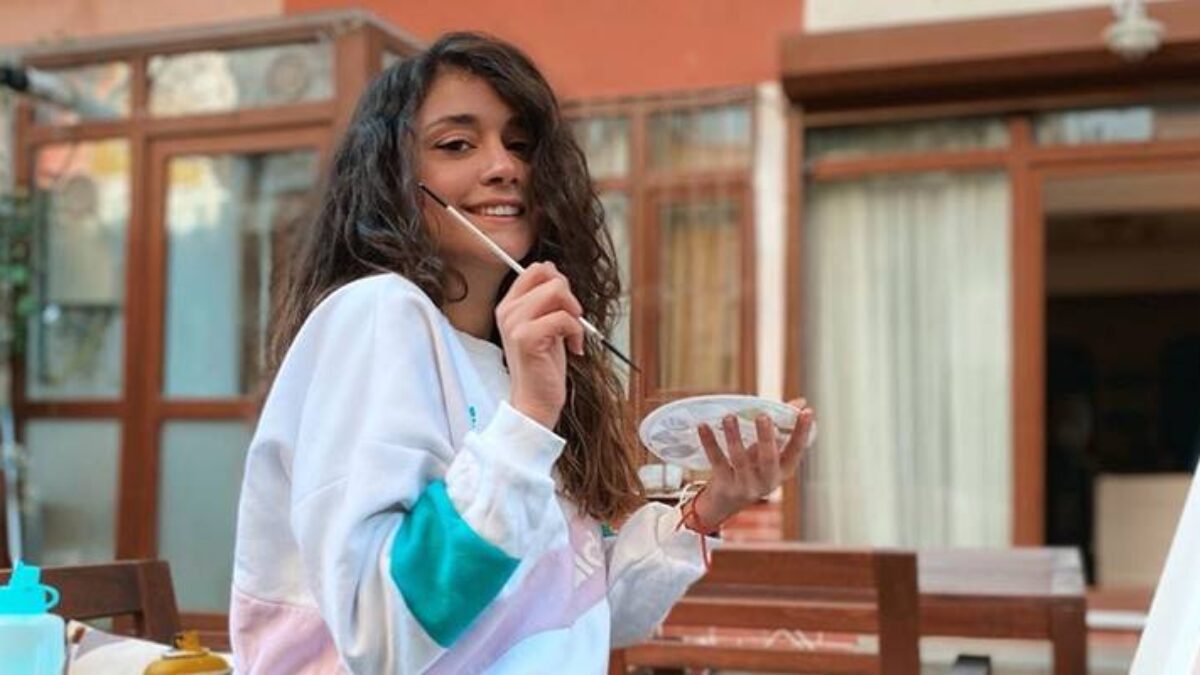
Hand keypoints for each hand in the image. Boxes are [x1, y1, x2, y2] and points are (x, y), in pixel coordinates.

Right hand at [496, 262, 585, 429]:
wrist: (536, 401)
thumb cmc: (543, 366)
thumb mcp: (547, 325)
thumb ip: (547, 299)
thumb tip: (553, 270)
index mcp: (509, 305)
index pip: (535, 269)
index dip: (558, 282)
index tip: (565, 306)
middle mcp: (508, 311)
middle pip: (548, 276)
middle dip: (569, 297)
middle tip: (571, 321)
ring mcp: (514, 323)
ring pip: (557, 291)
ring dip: (574, 314)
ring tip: (572, 335)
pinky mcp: (526, 337)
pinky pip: (564, 318)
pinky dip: (576, 333)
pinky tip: (573, 348)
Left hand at [692, 399, 815, 527]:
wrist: (726, 503)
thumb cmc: (751, 470)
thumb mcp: (768, 452)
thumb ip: (781, 427)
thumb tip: (800, 401)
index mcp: (782, 470)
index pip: (796, 450)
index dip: (802, 431)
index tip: (807, 412)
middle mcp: (767, 480)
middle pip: (768, 459)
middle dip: (766, 437)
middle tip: (764, 416)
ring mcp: (745, 485)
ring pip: (739, 459)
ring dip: (734, 436)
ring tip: (729, 417)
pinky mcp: (724, 484)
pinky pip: (716, 461)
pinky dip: (709, 442)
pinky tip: (703, 426)